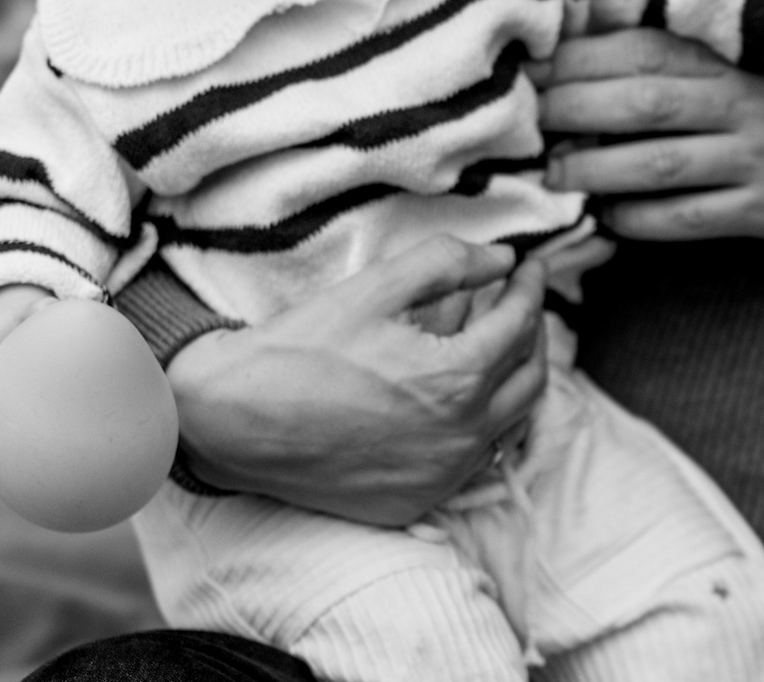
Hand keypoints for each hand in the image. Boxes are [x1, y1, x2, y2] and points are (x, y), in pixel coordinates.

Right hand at [168, 236, 548, 525]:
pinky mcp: (415, 503)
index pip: (520, 324)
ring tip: (495, 342)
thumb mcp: (376, 286)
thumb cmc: (300, 348)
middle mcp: (460, 439)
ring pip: (509, 423)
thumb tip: (504, 259)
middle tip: (520, 302)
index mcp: (456, 381)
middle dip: (534, 332)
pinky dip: (479, 423)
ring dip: (512, 379)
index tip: (528, 265)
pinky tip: (458, 396)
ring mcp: (440, 478)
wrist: (229, 421)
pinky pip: (471, 460)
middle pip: (530, 378)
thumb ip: (450, 262)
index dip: (530, 287)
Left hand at [537, 28, 763, 275]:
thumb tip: (616, 41)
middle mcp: (749, 105)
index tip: (538, 62)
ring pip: (658, 165)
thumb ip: (713, 50)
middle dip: (573, 109)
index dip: (586, 56)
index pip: (651, 49)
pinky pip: (689, 220)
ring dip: (594, 170)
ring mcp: (758, 161)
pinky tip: (607, 219)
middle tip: (525, 117)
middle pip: (643, 103)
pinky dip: (640, 221)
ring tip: (551, 174)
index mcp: (745, 60)